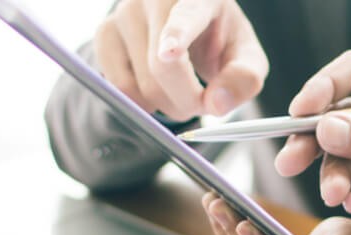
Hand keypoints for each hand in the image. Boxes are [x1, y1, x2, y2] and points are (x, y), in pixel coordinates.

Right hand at [95, 0, 267, 119]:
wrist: (188, 22)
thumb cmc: (219, 38)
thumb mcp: (244, 55)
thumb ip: (243, 78)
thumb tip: (217, 105)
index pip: (186, 16)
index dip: (177, 36)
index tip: (170, 53)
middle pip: (162, 68)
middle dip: (185, 102)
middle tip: (201, 104)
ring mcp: (125, 12)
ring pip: (139, 84)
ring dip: (165, 106)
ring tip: (180, 91)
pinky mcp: (105, 32)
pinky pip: (117, 86)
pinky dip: (141, 102)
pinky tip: (155, 86)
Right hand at [275, 51, 350, 234]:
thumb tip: (326, 126)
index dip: (325, 86)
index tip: (303, 109)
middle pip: (336, 114)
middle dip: (312, 138)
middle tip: (291, 160)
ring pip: (338, 153)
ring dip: (332, 173)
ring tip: (337, 194)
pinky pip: (349, 183)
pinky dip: (348, 192)